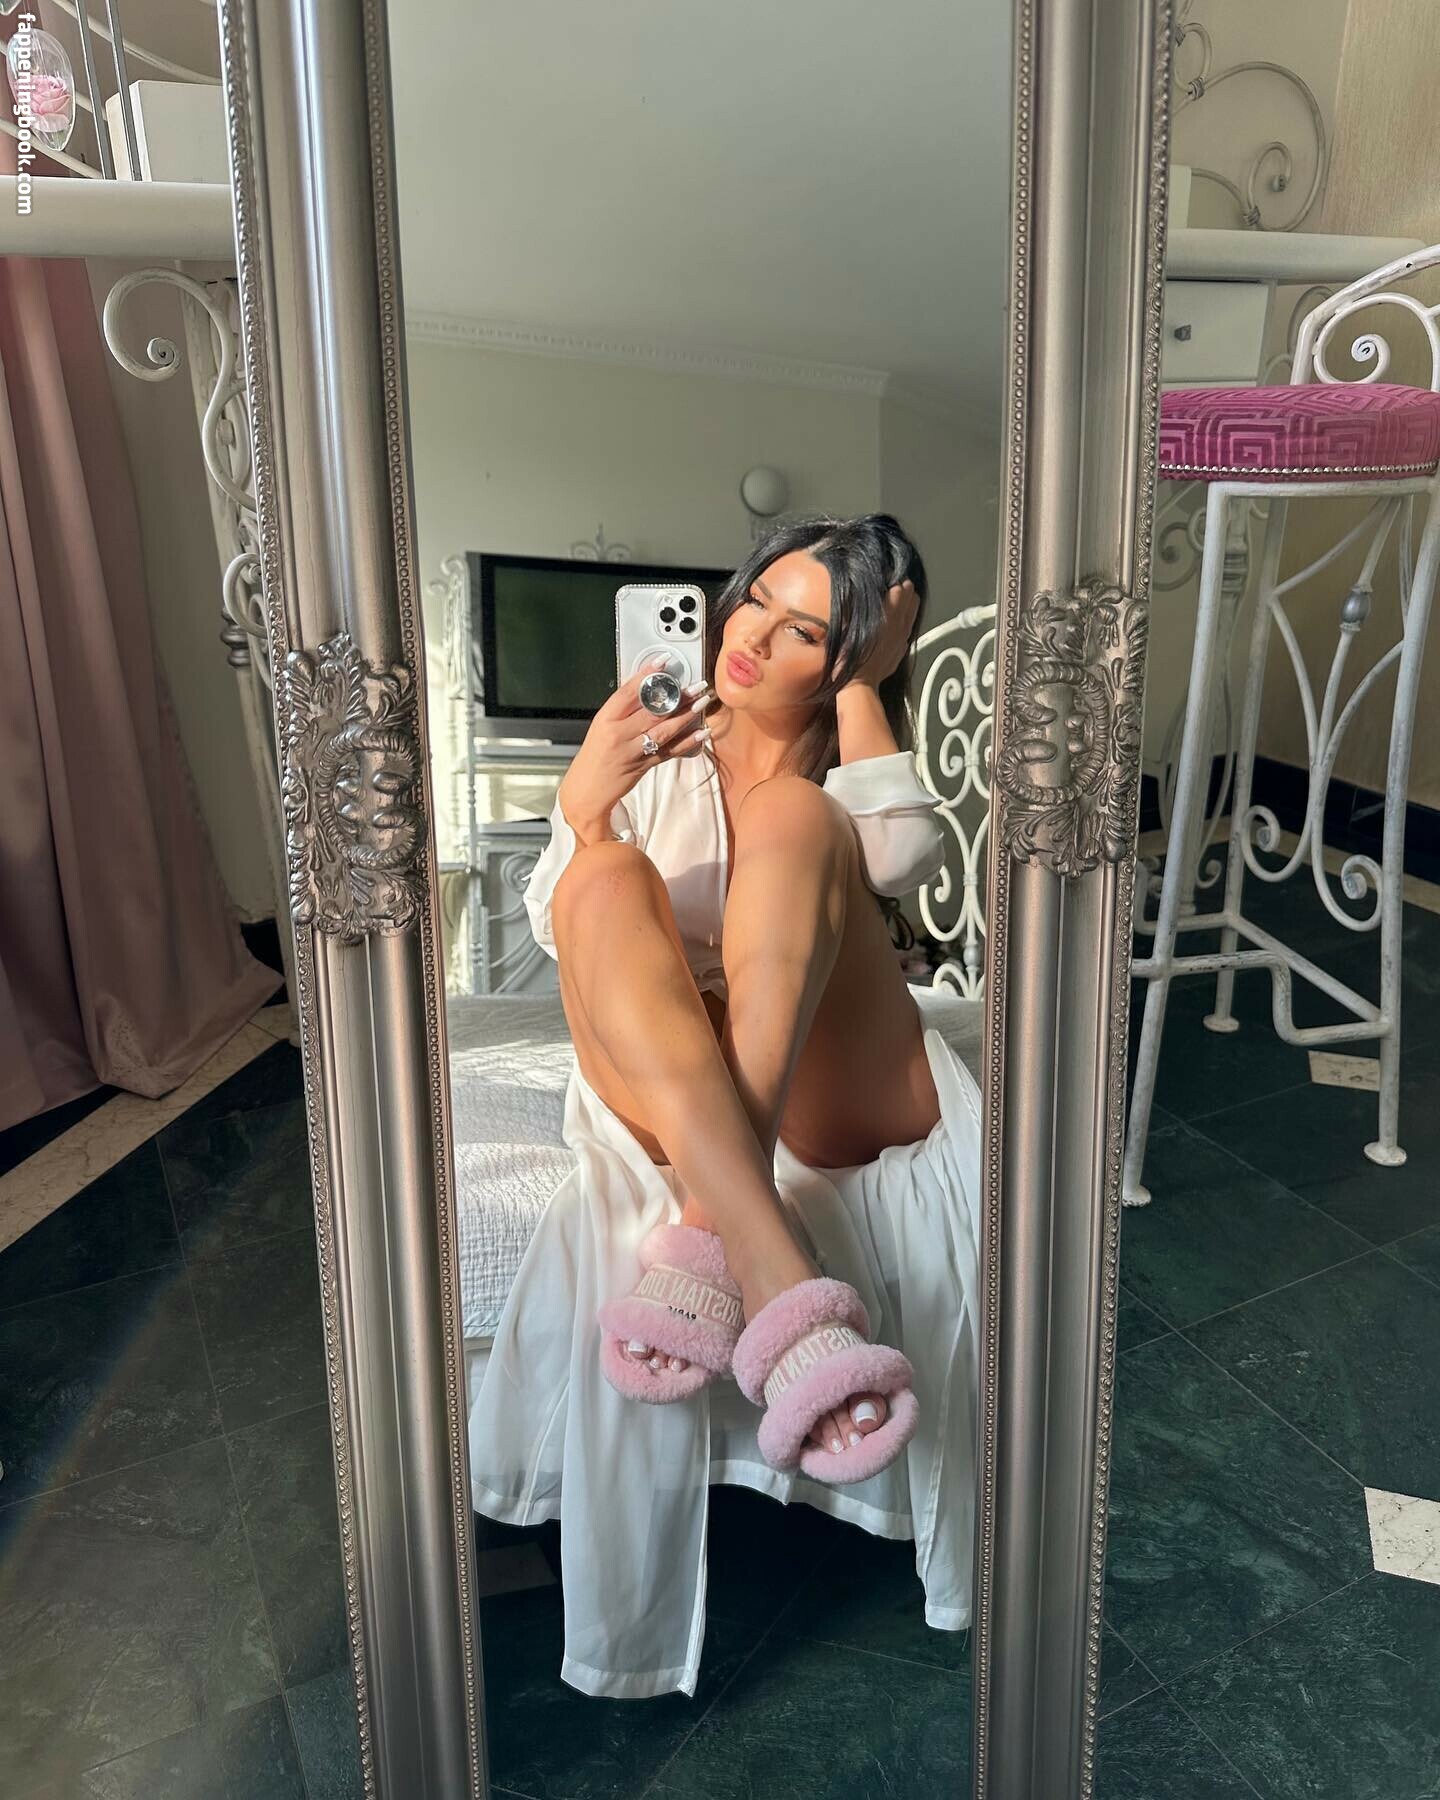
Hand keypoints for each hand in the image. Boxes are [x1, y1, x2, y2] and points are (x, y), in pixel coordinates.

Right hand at [558, 653, 713, 842]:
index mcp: (606, 719)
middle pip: (652, 711)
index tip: (663, 663)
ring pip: (663, 731)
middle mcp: (618, 734)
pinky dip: (687, 742)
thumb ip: (624, 711)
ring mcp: (631, 752)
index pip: (628, 693)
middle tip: (696, 686)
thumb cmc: (595, 755)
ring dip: (686, 716)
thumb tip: (650, 689)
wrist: (586, 790)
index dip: (647, 676)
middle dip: (677, 697)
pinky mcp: (643, 766)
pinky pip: (669, 752)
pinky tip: (701, 733)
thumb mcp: (602, 726)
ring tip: (702, 703)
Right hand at [840, 579, 919, 689]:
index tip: (886, 578)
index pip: (901, 587)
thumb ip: (856, 605)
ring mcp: (903, 636)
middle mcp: (900, 623)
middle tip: (892, 586)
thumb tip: (860, 590)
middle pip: (911, 596)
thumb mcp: (847, 624)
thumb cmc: (849, 655)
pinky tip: (894, 623)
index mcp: (888, 613)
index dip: (894, 580)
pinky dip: (904, 622)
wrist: (859, 683)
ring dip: (907, 603)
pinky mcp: (902, 648)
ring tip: (897, 601)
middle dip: (904, 589)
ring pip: (913, 612)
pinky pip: (908, 628)